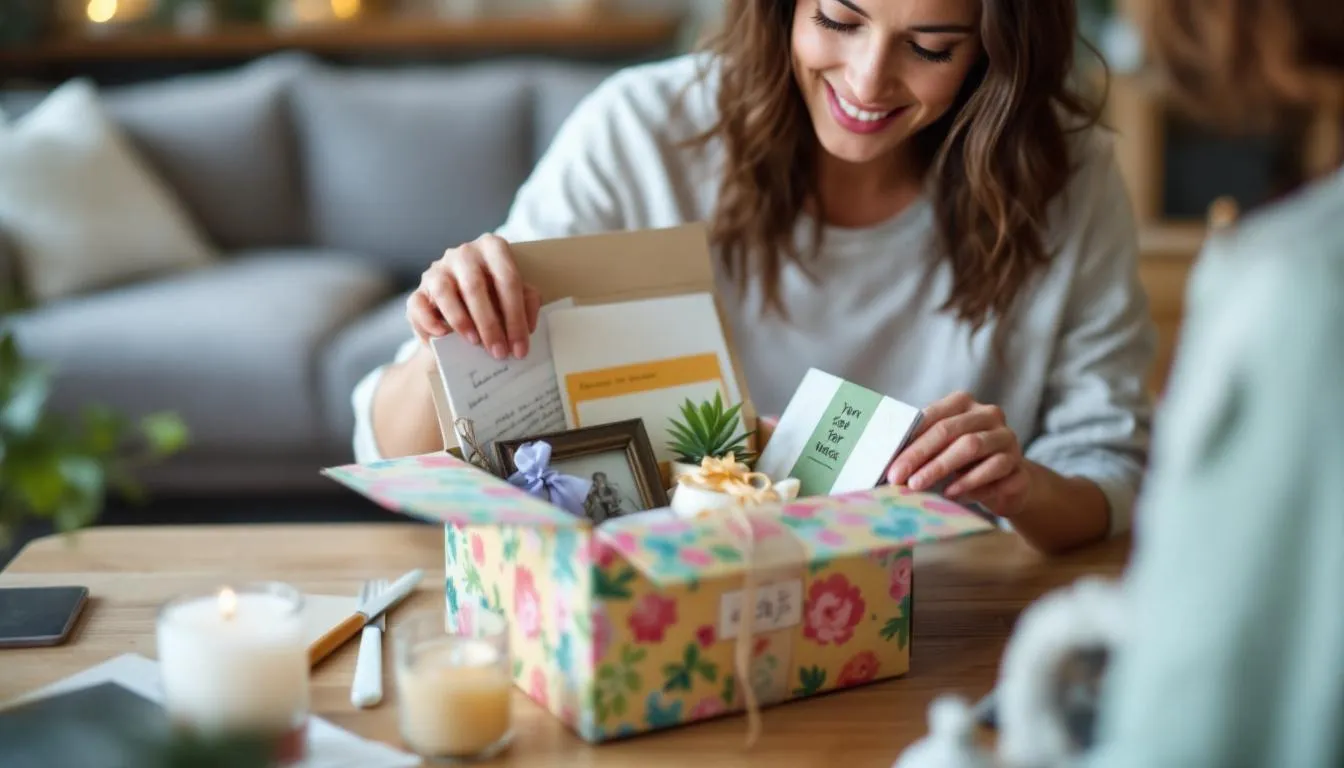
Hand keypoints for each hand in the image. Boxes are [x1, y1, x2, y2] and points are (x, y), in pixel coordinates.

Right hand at [406, 233, 542, 359]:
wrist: (464, 304)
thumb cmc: (496, 295)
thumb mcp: (517, 294)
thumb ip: (527, 302)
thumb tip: (527, 328)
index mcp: (493, 248)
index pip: (507, 280)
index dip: (516, 316)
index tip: (520, 348)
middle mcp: (464, 253)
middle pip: (475, 287)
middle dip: (489, 324)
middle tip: (498, 352)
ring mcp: (438, 269)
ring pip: (445, 292)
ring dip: (460, 320)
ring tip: (474, 342)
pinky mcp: (419, 289)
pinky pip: (418, 305)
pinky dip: (429, 322)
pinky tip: (442, 336)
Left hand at [885, 391, 1029, 517]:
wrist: (1007, 483)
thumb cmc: (963, 461)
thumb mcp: (942, 448)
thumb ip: (919, 446)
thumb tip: (886, 461)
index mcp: (964, 404)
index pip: (934, 416)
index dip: (910, 441)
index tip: (890, 465)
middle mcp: (989, 416)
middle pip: (951, 431)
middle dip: (921, 456)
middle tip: (900, 479)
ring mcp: (1008, 439)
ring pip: (973, 447)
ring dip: (942, 469)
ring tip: (920, 486)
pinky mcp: (1020, 466)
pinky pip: (994, 473)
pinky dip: (969, 485)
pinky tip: (952, 494)